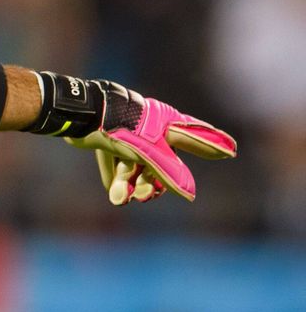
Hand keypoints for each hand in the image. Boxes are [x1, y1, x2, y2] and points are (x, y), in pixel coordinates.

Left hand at [65, 81, 236, 204]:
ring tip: (120, 197)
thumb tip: (189, 194)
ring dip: (129, 184)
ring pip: (135, 166)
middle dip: (153, 182)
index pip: (193, 136)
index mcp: (165, 124)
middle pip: (160, 162)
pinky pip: (115, 163)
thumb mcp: (147, 152)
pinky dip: (115, 179)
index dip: (210, 144)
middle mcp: (149, 128)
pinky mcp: (106, 138)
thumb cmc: (120, 127)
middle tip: (143, 196)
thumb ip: (168, 173)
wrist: (80, 114)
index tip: (230, 149)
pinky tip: (114, 193)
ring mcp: (127, 132)